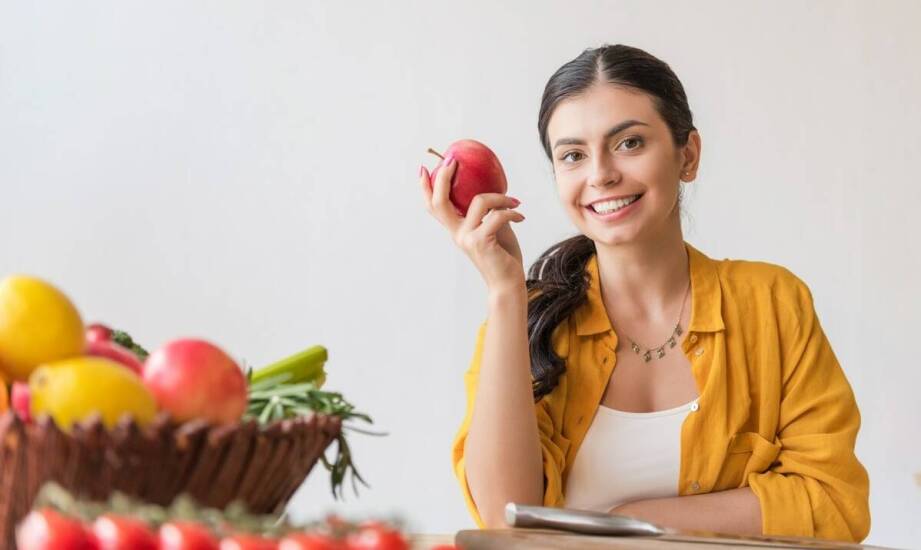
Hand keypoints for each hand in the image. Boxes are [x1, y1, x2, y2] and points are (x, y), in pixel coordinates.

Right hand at [420, 159, 525, 293]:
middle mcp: (457, 234)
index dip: (426, 187)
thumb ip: (489, 213)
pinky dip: (512, 213)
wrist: (508, 284)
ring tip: (514, 203)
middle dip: (443, 177)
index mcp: (456, 230)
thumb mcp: (494, 230)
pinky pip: (497, 216)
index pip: (434, 207)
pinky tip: (520, 217)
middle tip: (454, 161)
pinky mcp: (481, 242)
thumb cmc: (503, 257)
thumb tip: (496, 191)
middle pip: (439, 201)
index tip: (424, 168)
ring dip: (500, 197)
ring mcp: (467, 238)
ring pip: (479, 202)